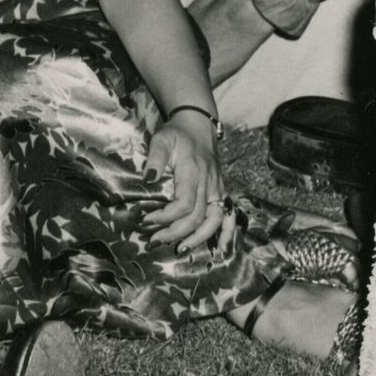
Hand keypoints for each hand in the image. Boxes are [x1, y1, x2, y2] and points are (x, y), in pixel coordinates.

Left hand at [143, 110, 226, 250]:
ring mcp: (217, 189)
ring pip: (214, 221)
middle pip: (197, 217)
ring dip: (198, 238)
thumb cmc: (177, 134)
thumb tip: (148, 178)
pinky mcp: (220, 192)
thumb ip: (155, 158)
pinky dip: (227, 234)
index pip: (184, 204)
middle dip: (175, 233)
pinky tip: (221, 250)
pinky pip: (228, 216)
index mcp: (193, 172)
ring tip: (180, 249)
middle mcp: (209, 183)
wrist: (198, 125)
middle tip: (153, 241)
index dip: (166, 217)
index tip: (146, 219)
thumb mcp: (162, 139)